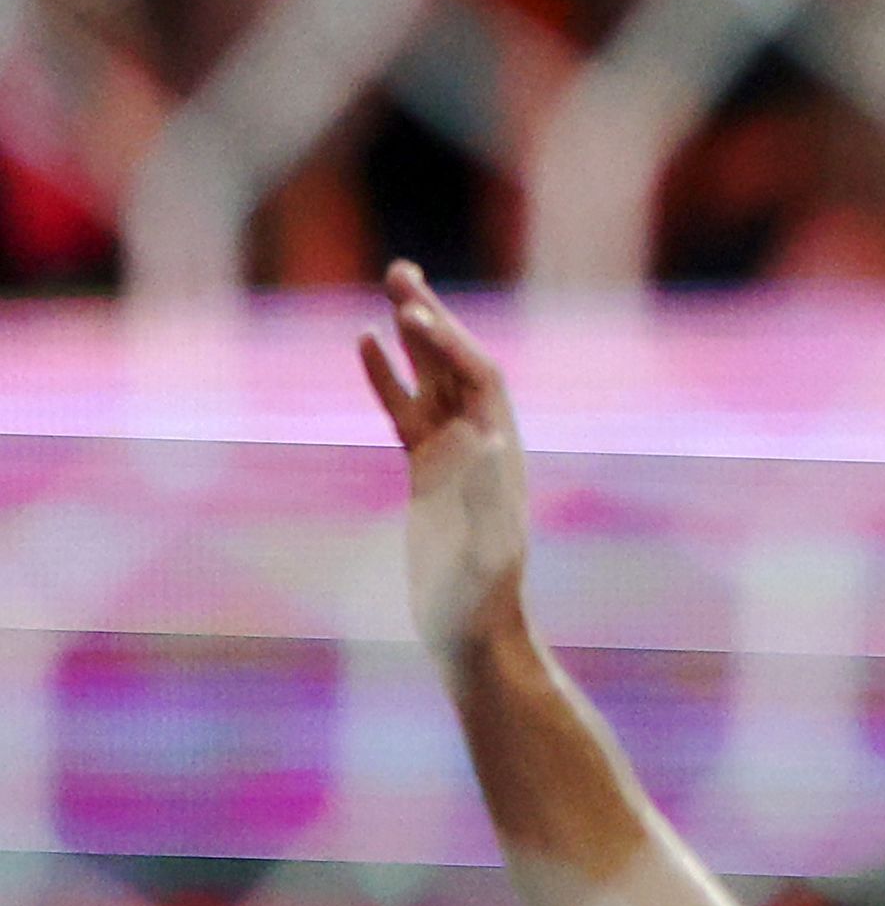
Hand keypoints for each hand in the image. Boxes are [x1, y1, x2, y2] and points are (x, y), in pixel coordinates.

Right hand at [357, 261, 528, 673]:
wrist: (473, 636)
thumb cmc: (478, 600)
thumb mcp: (481, 547)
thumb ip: (482, 491)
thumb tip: (483, 435)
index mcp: (498, 460)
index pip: (478, 382)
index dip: (448, 345)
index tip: (412, 311)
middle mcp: (482, 450)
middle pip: (457, 367)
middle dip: (432, 319)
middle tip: (401, 268)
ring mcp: (453, 459)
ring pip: (432, 381)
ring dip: (414, 335)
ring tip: (394, 288)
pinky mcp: (427, 475)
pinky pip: (406, 412)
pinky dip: (388, 377)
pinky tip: (365, 344)